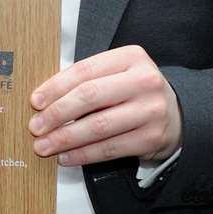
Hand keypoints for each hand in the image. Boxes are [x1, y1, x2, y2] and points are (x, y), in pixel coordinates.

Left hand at [28, 45, 181, 165]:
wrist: (177, 114)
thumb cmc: (134, 92)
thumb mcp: (117, 73)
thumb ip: (87, 80)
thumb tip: (44, 101)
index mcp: (131, 57)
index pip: (85, 70)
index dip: (56, 87)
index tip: (35, 102)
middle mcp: (144, 81)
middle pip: (90, 97)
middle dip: (57, 114)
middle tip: (35, 127)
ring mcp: (150, 110)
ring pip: (98, 126)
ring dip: (66, 138)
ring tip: (44, 146)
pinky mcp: (151, 138)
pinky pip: (110, 148)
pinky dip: (83, 154)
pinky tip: (66, 156)